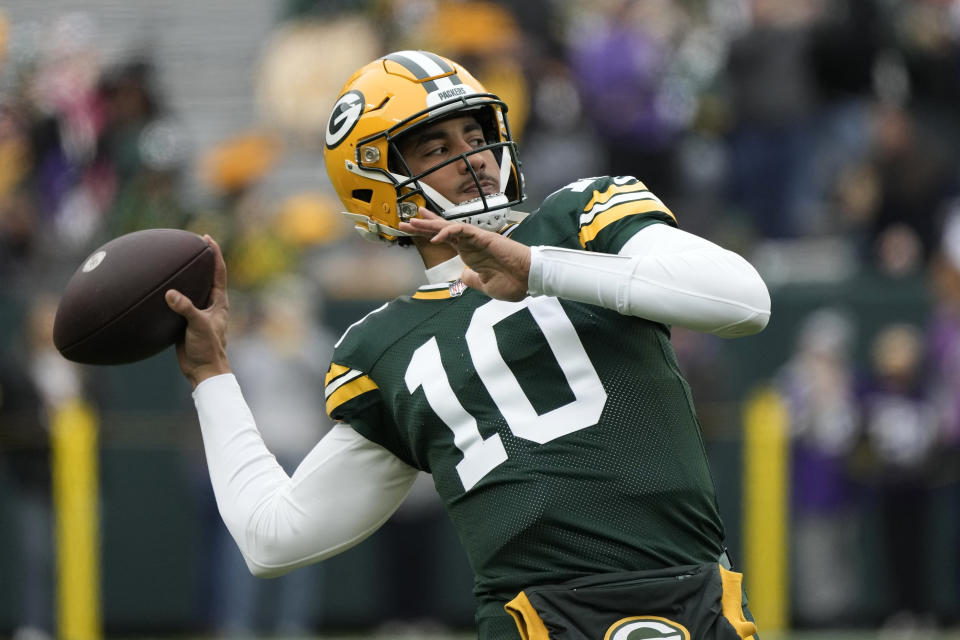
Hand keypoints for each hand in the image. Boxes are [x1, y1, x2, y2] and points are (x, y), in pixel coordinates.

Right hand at [165, 235, 230, 387]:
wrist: (203, 370)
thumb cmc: (208, 348)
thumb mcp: (198, 325)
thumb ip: (186, 308)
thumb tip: (170, 294)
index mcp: (218, 302)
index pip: (218, 272)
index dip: (214, 254)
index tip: (207, 239)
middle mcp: (209, 304)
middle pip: (205, 277)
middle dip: (199, 261)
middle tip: (188, 244)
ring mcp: (197, 313)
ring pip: (190, 290)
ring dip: (183, 278)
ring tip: (171, 263)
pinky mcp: (185, 322)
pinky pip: (177, 304)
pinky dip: (170, 296)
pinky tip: (157, 290)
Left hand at [400, 208, 530, 300]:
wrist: (529, 280)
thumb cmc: (512, 283)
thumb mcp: (485, 286)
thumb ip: (472, 280)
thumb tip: (462, 277)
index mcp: (470, 254)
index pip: (446, 240)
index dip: (429, 234)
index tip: (414, 231)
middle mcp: (471, 244)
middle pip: (443, 230)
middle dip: (423, 226)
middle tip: (404, 221)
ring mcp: (476, 240)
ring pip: (449, 227)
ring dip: (430, 224)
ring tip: (413, 220)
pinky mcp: (483, 237)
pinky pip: (463, 230)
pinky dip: (449, 232)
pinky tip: (436, 236)